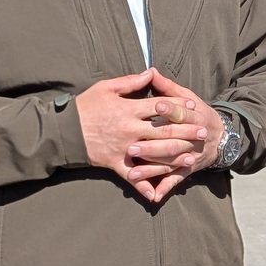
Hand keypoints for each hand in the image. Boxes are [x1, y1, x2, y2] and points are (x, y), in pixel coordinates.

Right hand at [76, 69, 209, 202]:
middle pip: (164, 131)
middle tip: (203, 132)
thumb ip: (131, 81)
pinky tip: (157, 194)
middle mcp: (130, 130)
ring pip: (154, 154)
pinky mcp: (115, 163)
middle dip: (186, 131)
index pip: (161, 106)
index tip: (194, 106)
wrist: (62, 131)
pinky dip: (144, 186)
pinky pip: (132, 177)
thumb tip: (151, 72)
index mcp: (129, 110)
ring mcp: (124, 148)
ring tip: (192, 158)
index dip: (179, 105)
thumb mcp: (106, 88)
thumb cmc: (84, 106)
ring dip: (175, 157)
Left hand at [128, 71, 226, 200]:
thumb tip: (151, 71)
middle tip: (131, 148)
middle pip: (173, 141)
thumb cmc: (198, 113)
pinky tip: (153, 196)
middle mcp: (192, 138)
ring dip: (152, 170)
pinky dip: (166, 188)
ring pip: (170, 163)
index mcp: (194, 117)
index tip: (156, 104)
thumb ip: (167, 87)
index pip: (182, 112)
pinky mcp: (188, 169)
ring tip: (132, 173)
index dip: (171, 108)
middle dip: (152, 145)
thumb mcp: (187, 96)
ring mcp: (190, 155)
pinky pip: (176, 180)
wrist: (221, 136)